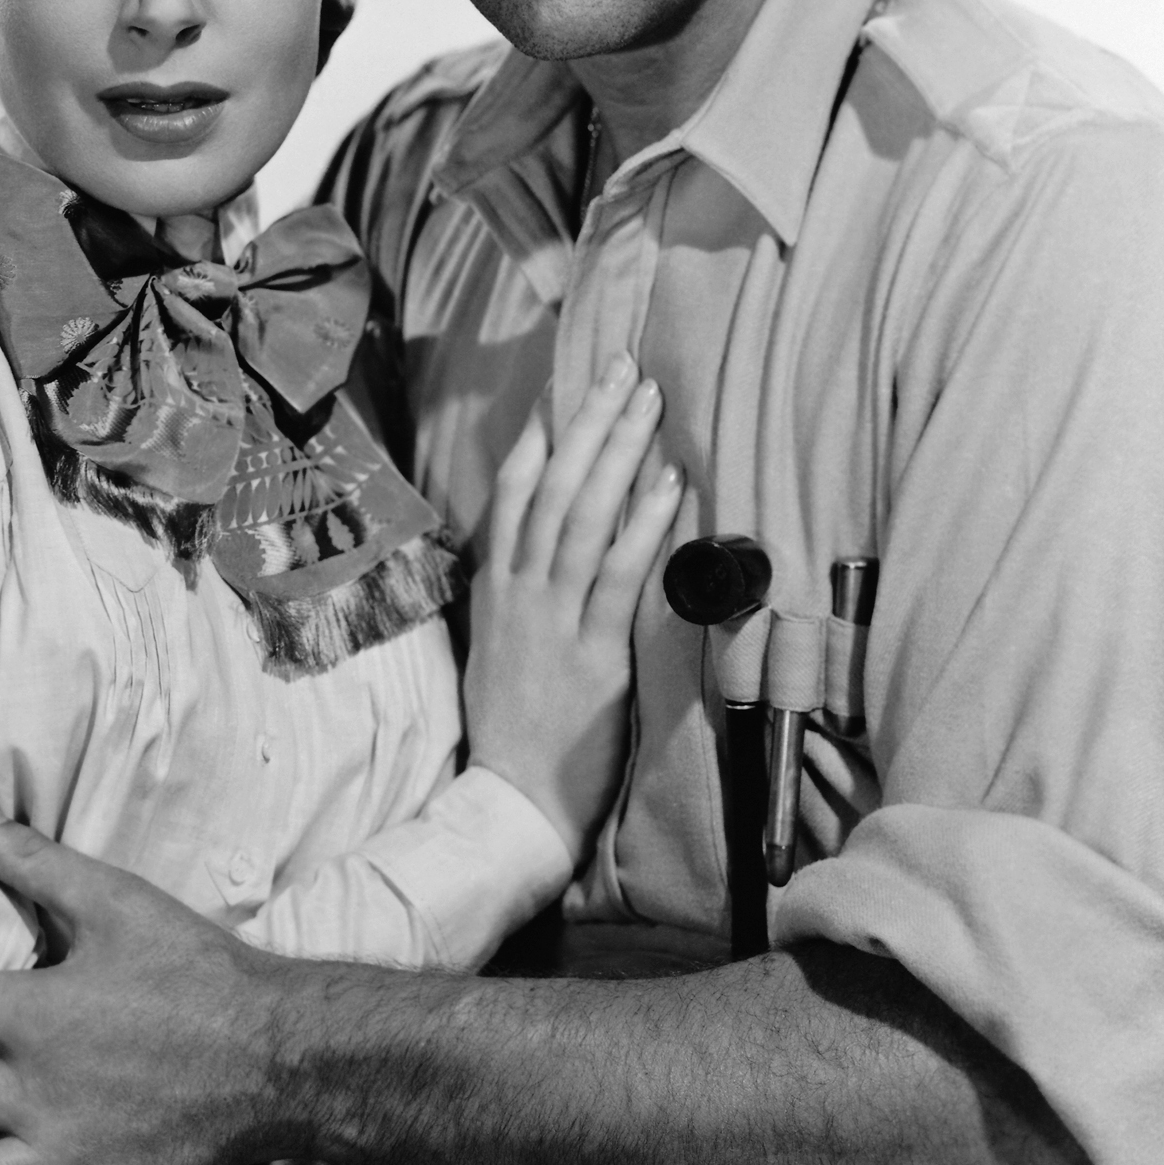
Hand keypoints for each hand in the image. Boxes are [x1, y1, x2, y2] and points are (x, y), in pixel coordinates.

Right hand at [463, 356, 680, 860]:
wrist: (510, 798)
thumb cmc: (512, 726)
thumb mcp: (499, 645)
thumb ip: (518, 591)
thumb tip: (542, 546)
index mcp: (495, 585)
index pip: (514, 489)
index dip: (542, 431)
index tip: (568, 381)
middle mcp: (518, 589)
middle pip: (554, 484)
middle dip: (590, 419)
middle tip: (624, 366)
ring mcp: (551, 617)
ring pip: (582, 514)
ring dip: (618, 450)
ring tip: (649, 401)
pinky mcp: (590, 651)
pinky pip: (616, 573)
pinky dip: (643, 522)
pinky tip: (668, 483)